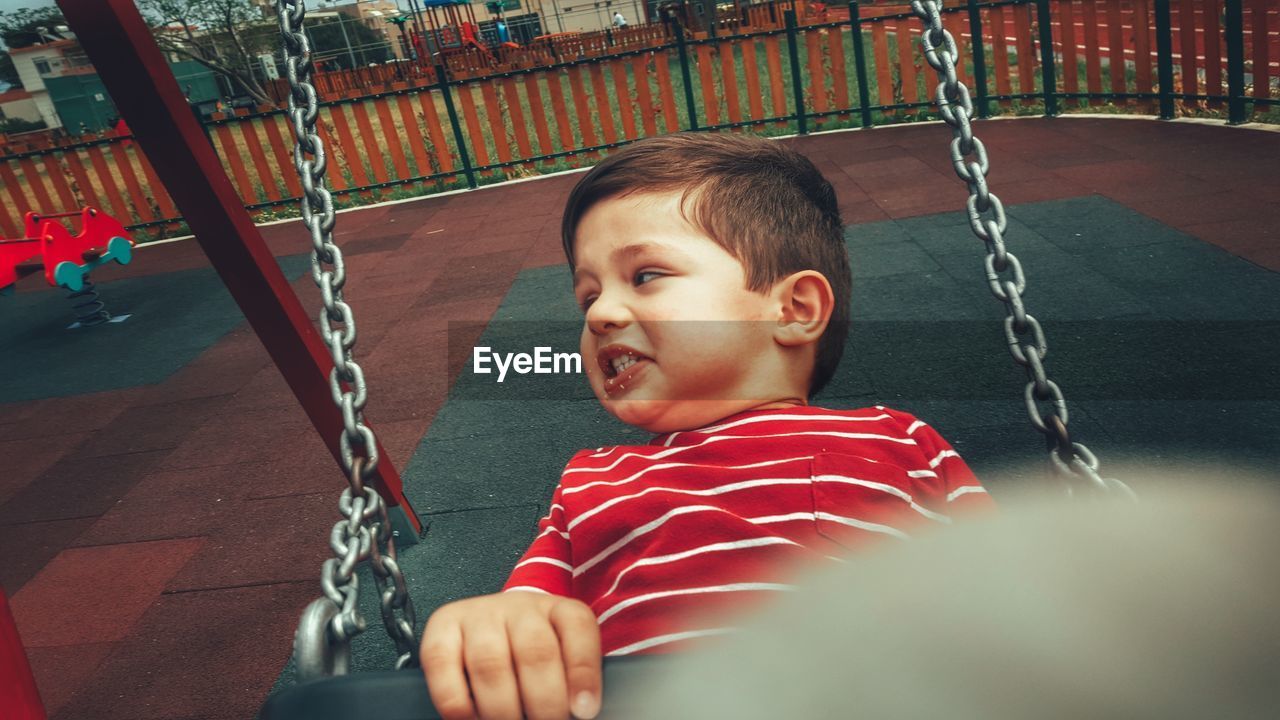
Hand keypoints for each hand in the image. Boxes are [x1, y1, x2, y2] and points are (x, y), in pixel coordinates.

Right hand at [422, 591, 602, 719]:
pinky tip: (473, 719)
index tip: (584, 710)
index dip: (583, 672)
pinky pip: (443, 666)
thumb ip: (572, 682)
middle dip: (543, 703)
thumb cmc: (534, 651)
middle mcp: (518, 607)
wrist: (494, 627)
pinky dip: (458, 705)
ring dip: (502, 709)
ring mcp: (478, 615)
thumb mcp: (563, 659)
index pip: (578, 628)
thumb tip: (579, 712)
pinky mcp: (441, 629)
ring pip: (491, 663)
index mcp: (558, 610)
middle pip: (536, 652)